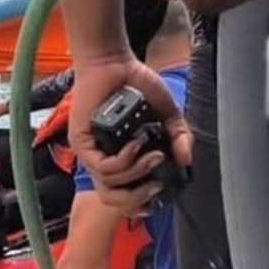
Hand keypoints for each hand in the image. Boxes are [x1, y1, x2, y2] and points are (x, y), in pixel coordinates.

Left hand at [67, 57, 191, 213]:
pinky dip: (124, 160)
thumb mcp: (166, 115)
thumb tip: (186, 159)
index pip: (121, 196)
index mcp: (121, 158)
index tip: (157, 199)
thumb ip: (178, 137)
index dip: (138, 205)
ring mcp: (91, 152)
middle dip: (137, 199)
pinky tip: (135, 144)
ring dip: (137, 173)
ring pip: (109, 184)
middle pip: (111, 199)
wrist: (115, 63)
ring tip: (153, 155)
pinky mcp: (82, 143)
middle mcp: (104, 159)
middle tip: (156, 184)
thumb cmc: (136, 87)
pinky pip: (103, 166)